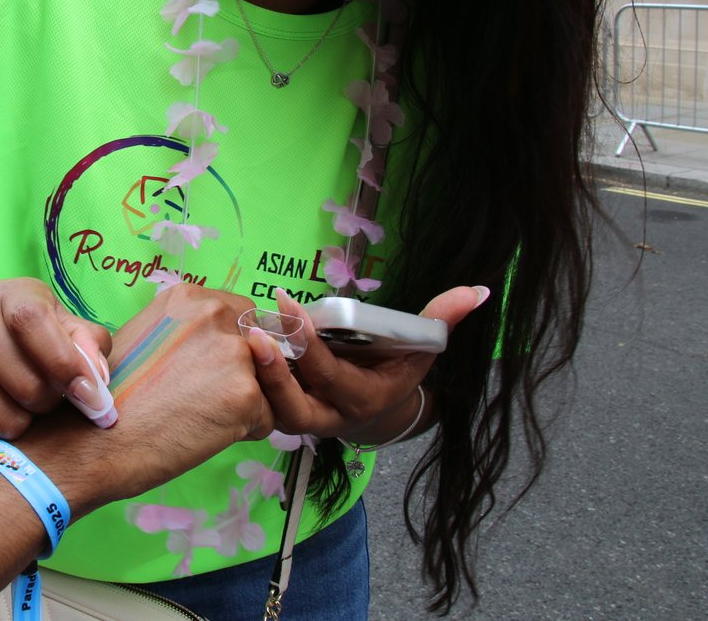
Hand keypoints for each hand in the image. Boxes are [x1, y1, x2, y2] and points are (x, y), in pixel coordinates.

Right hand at [0, 277, 112, 449]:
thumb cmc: (12, 324)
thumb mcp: (52, 315)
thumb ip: (85, 341)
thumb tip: (99, 381)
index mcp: (8, 296)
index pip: (36, 326)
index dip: (70, 367)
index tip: (94, 398)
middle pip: (30, 390)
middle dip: (51, 402)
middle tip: (46, 394)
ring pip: (6, 422)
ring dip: (24, 423)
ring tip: (20, 404)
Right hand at [22, 283, 277, 512]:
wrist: (91, 444)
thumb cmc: (112, 401)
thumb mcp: (148, 341)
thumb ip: (189, 334)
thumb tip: (226, 347)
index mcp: (188, 297)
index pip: (241, 316)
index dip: (229, 350)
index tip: (204, 374)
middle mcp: (214, 313)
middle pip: (261, 347)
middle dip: (243, 375)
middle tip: (198, 400)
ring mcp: (233, 352)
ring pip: (267, 384)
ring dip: (244, 405)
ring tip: (196, 418)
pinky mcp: (246, 394)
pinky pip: (268, 418)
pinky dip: (243, 433)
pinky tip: (200, 435)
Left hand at [256, 286, 488, 441]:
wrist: (377, 408)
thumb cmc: (398, 368)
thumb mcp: (422, 347)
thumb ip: (442, 318)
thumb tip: (478, 290)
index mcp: (363, 400)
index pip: (333, 377)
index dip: (310, 345)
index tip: (289, 304)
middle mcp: (330, 416)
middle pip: (295, 408)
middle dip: (275, 373)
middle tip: (254, 332)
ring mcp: (302, 417)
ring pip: (270, 412)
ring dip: (254, 379)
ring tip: (239, 339)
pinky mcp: (279, 410)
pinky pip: (257, 399)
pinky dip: (245, 375)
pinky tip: (229, 340)